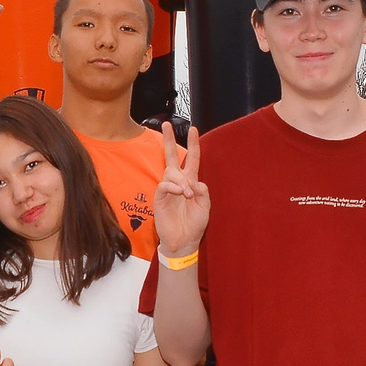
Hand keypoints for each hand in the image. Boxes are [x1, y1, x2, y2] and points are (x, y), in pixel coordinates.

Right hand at [152, 123, 208, 257]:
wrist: (184, 241)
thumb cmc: (194, 224)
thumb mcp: (205, 206)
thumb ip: (202, 191)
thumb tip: (193, 181)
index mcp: (190, 182)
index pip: (192, 159)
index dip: (193, 144)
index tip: (193, 129)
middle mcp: (178, 182)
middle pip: (172, 157)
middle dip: (168, 140)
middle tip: (166, 124)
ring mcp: (168, 189)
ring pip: (171, 172)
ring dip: (181, 180)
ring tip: (187, 194)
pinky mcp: (160, 198)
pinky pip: (164, 185)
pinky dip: (173, 187)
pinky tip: (180, 193)